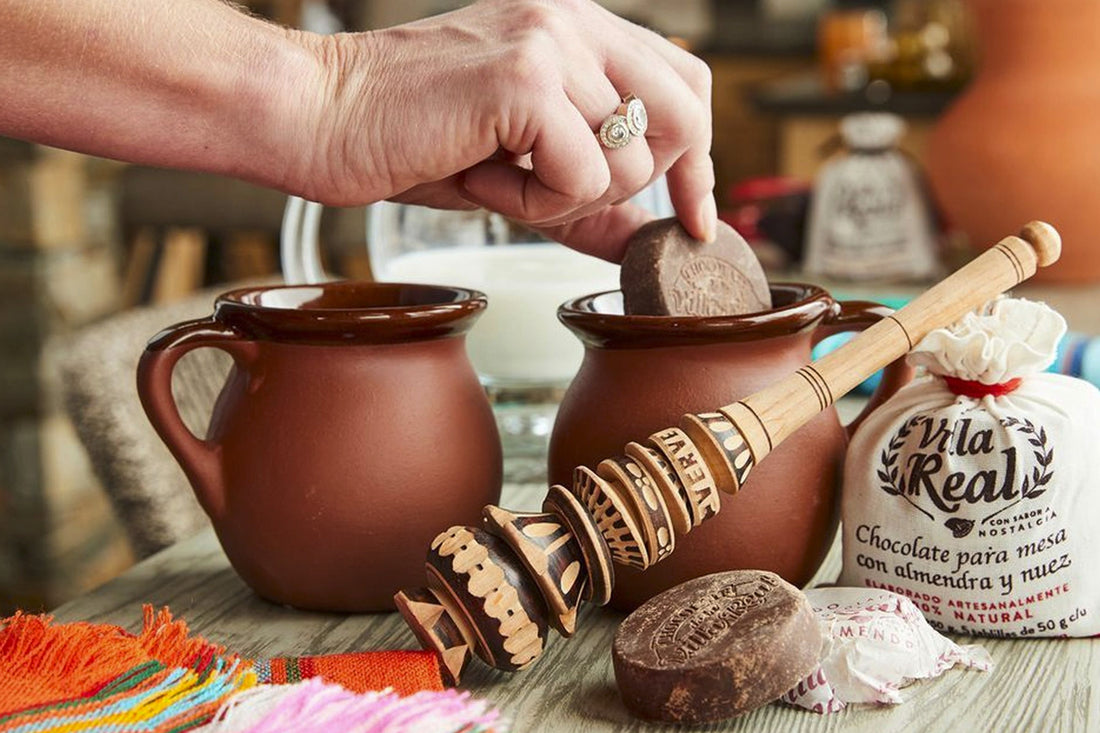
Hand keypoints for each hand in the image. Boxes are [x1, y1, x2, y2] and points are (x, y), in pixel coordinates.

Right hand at [290, 0, 715, 260]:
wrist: (316, 115)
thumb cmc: (404, 136)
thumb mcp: (517, 168)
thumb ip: (589, 197)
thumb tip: (648, 240)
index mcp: (575, 26)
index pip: (685, 82)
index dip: (700, 161)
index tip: (696, 220)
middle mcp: (572, 19)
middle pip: (685, 114)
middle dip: (646, 185)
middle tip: (568, 199)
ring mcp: (550, 41)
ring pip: (631, 161)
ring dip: (566, 200)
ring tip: (498, 177)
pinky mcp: (521, 79)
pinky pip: (582, 178)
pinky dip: (535, 203)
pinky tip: (482, 176)